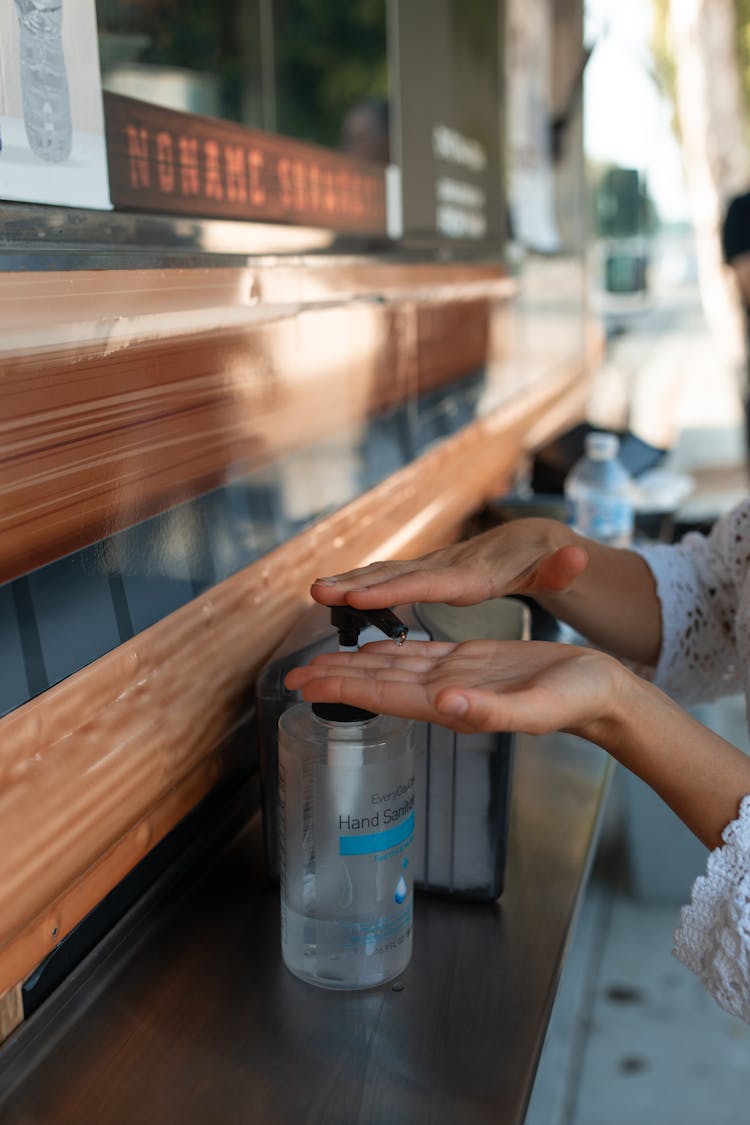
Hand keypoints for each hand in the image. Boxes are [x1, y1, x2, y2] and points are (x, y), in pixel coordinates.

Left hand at [285, 638, 625, 738]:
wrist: (600, 694)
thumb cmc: (576, 701)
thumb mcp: (538, 706)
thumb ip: (491, 711)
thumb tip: (446, 703)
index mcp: (454, 704)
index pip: (385, 696)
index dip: (343, 690)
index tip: (305, 687)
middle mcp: (445, 693)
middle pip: (378, 685)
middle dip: (335, 680)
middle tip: (291, 677)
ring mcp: (454, 677)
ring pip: (393, 669)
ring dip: (355, 666)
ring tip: (318, 664)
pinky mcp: (468, 661)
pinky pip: (418, 655)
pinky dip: (388, 652)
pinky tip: (371, 650)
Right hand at [310, 518, 587, 610]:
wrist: (533, 537)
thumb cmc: (545, 560)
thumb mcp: (560, 568)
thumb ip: (564, 568)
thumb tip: (576, 558)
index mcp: (474, 574)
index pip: (431, 584)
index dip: (396, 591)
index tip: (361, 597)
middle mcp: (446, 566)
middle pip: (396, 575)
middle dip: (356, 584)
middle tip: (318, 593)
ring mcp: (433, 566)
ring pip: (386, 573)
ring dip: (350, 583)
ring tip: (315, 593)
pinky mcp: (427, 572)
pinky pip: (388, 579)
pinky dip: (359, 585)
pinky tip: (335, 596)